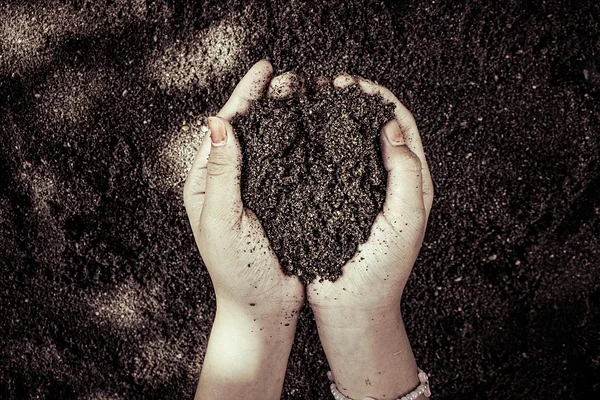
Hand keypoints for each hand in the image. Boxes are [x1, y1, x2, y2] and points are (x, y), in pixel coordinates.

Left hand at [184, 61, 303, 317]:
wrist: (264, 309)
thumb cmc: (238, 273)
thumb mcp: (223, 223)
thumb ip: (221, 174)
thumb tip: (218, 121)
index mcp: (206, 183)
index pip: (224, 128)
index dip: (244, 96)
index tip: (265, 69)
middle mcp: (229, 182)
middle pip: (248, 130)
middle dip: (267, 100)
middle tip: (291, 78)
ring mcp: (255, 191)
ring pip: (271, 144)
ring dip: (287, 118)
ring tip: (307, 95)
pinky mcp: (279, 202)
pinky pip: (289, 166)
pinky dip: (301, 146)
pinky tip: (317, 132)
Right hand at [307, 75, 433, 399]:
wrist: (351, 308)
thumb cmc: (382, 270)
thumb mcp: (404, 221)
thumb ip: (407, 174)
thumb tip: (392, 128)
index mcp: (409, 181)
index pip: (399, 124)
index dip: (378, 98)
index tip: (351, 84)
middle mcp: (382, 179)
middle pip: (369, 126)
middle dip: (349, 100)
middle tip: (323, 85)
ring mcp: (354, 188)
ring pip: (344, 141)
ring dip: (328, 118)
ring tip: (307, 100)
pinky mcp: (330, 200)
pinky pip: (323, 164)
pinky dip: (312, 144)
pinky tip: (294, 134)